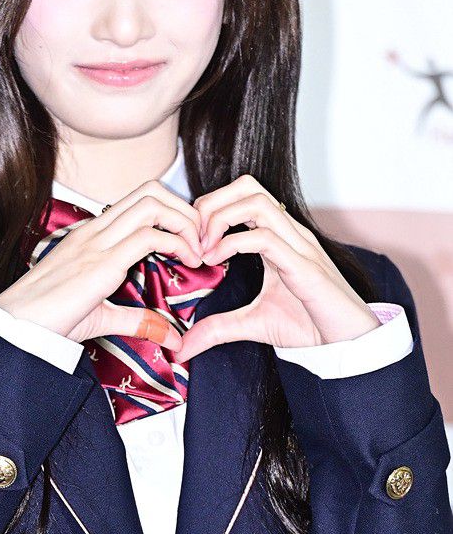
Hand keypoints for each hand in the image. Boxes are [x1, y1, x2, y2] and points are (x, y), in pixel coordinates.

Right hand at [0, 180, 204, 351]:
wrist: (15, 329)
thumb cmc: (47, 321)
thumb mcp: (100, 316)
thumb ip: (136, 320)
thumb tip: (169, 336)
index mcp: (92, 236)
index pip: (139, 200)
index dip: (172, 211)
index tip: (190, 240)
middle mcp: (95, 231)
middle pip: (151, 190)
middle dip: (185, 209)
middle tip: (201, 239)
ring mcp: (97, 243)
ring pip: (152, 204)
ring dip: (185, 222)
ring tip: (198, 249)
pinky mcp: (101, 263)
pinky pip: (149, 236)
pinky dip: (178, 243)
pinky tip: (187, 262)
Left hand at [178, 174, 380, 359]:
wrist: (350, 346)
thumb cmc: (310, 327)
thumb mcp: (252, 324)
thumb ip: (218, 328)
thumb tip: (183, 348)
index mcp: (279, 237)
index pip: (243, 195)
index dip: (211, 207)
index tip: (192, 239)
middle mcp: (290, 233)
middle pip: (248, 185)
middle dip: (212, 203)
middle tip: (193, 237)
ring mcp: (299, 246)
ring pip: (257, 201)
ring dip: (220, 218)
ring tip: (203, 248)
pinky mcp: (305, 267)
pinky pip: (265, 238)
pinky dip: (232, 243)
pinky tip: (215, 261)